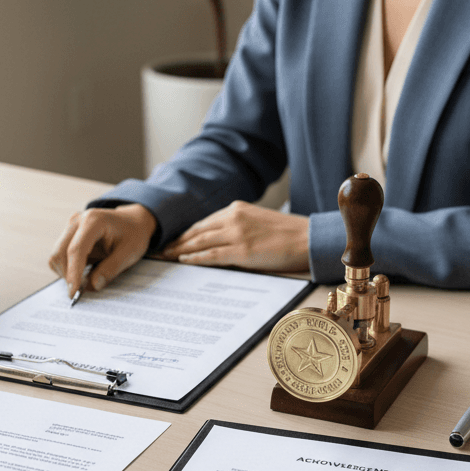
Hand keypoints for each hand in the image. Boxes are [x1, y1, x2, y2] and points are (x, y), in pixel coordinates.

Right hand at [48, 204, 156, 298]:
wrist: (132, 222)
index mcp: (94, 221)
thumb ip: (111, 269)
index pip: (76, 249)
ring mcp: (70, 227)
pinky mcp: (68, 235)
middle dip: (68, 275)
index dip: (73, 272)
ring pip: (57, 256)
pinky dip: (67, 269)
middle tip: (81, 293)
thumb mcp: (130, 253)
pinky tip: (83, 272)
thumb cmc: (133, 234)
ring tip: (85, 281)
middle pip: (60, 253)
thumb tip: (92, 286)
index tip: (73, 292)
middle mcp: (77, 221)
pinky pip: (60, 256)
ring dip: (66, 273)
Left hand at [160, 201, 308, 272]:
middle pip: (196, 231)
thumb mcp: (258, 222)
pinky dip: (194, 258)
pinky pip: (211, 256)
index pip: (204, 222)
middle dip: (177, 241)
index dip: (185, 233)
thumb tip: (218, 241)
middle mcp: (233, 218)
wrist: (308, 239)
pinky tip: (183, 261)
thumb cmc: (287, 234)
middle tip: (160, 250)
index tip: (172, 241)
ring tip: (166, 257)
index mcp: (237, 209)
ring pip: (199, 242)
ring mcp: (236, 234)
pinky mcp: (241, 250)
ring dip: (180, 250)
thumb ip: (237, 227)